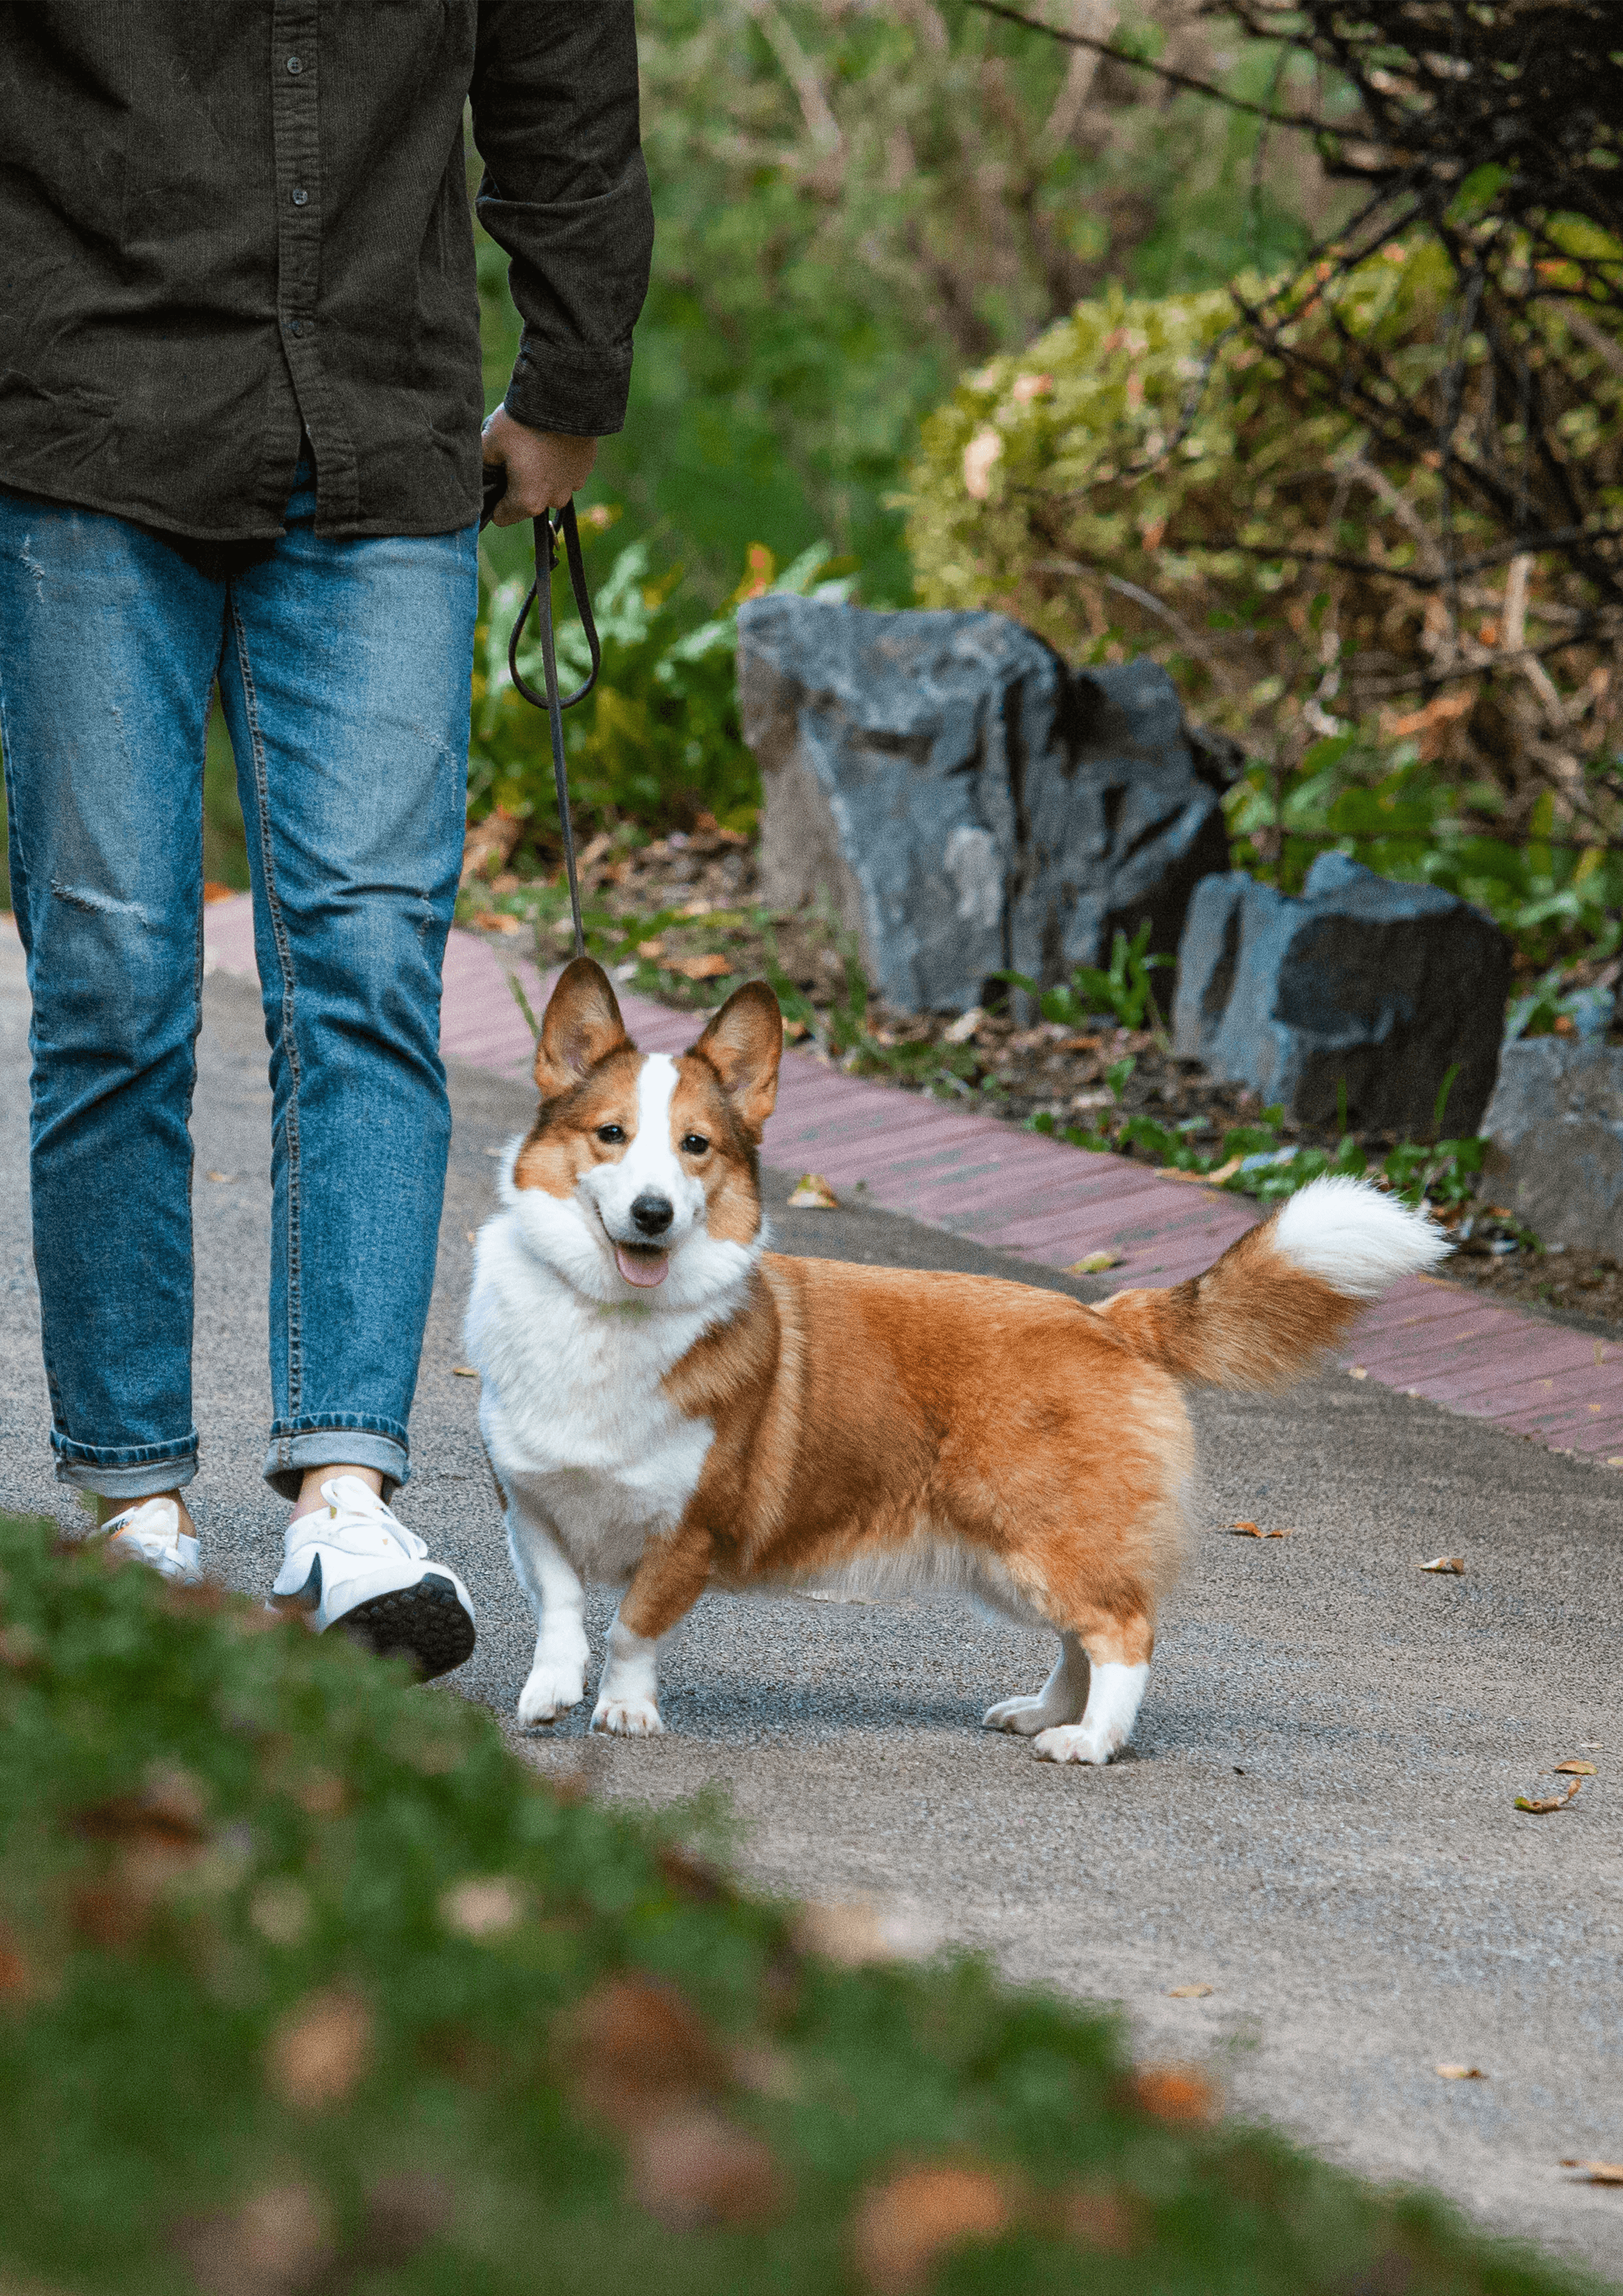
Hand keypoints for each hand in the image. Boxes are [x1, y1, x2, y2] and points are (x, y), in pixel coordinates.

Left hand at [481, 407, 597, 525]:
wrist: (562, 397)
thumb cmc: (522, 423)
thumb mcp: (489, 441)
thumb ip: (481, 464)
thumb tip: (480, 472)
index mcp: (527, 502)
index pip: (501, 517)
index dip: (493, 500)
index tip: (494, 479)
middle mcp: (553, 500)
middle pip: (528, 502)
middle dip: (519, 485)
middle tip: (514, 454)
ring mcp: (573, 485)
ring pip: (549, 487)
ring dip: (541, 474)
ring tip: (535, 445)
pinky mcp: (585, 468)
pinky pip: (566, 472)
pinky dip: (558, 462)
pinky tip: (552, 441)